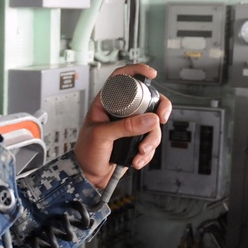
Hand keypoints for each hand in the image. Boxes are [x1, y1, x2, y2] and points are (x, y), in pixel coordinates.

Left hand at [73, 64, 172, 189]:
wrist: (89, 175)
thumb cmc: (87, 152)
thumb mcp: (102, 136)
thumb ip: (125, 127)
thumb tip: (151, 119)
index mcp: (106, 103)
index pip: (121, 79)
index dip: (136, 71)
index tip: (151, 74)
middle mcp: (120, 111)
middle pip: (148, 100)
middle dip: (159, 111)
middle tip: (161, 120)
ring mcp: (129, 125)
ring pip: (153, 123)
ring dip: (152, 140)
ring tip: (140, 152)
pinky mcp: (136, 139)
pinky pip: (151, 140)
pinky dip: (148, 152)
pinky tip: (137, 159)